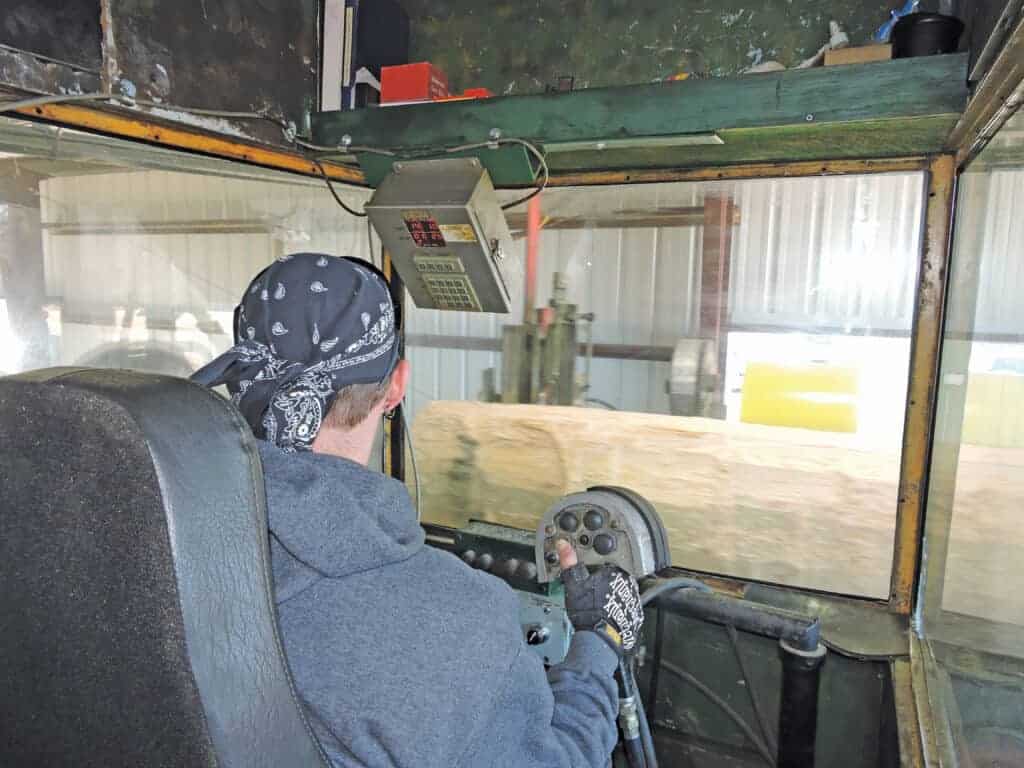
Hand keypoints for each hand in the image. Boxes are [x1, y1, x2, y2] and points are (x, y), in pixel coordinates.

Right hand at [557, 540, 643, 655]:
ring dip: (612, 599)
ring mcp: (634, 601)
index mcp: (615, 572)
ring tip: (598, 609)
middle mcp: (629, 584)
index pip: (604, 568)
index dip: (593, 577)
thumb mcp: (573, 583)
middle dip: (604, 587)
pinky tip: (607, 618)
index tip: (587, 586)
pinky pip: (626, 610)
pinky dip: (618, 612)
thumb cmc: (587, 611)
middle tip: (591, 598)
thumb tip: (563, 544)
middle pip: (614, 581)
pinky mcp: (636, 616)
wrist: (599, 638)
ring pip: (620, 595)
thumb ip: (569, 562)